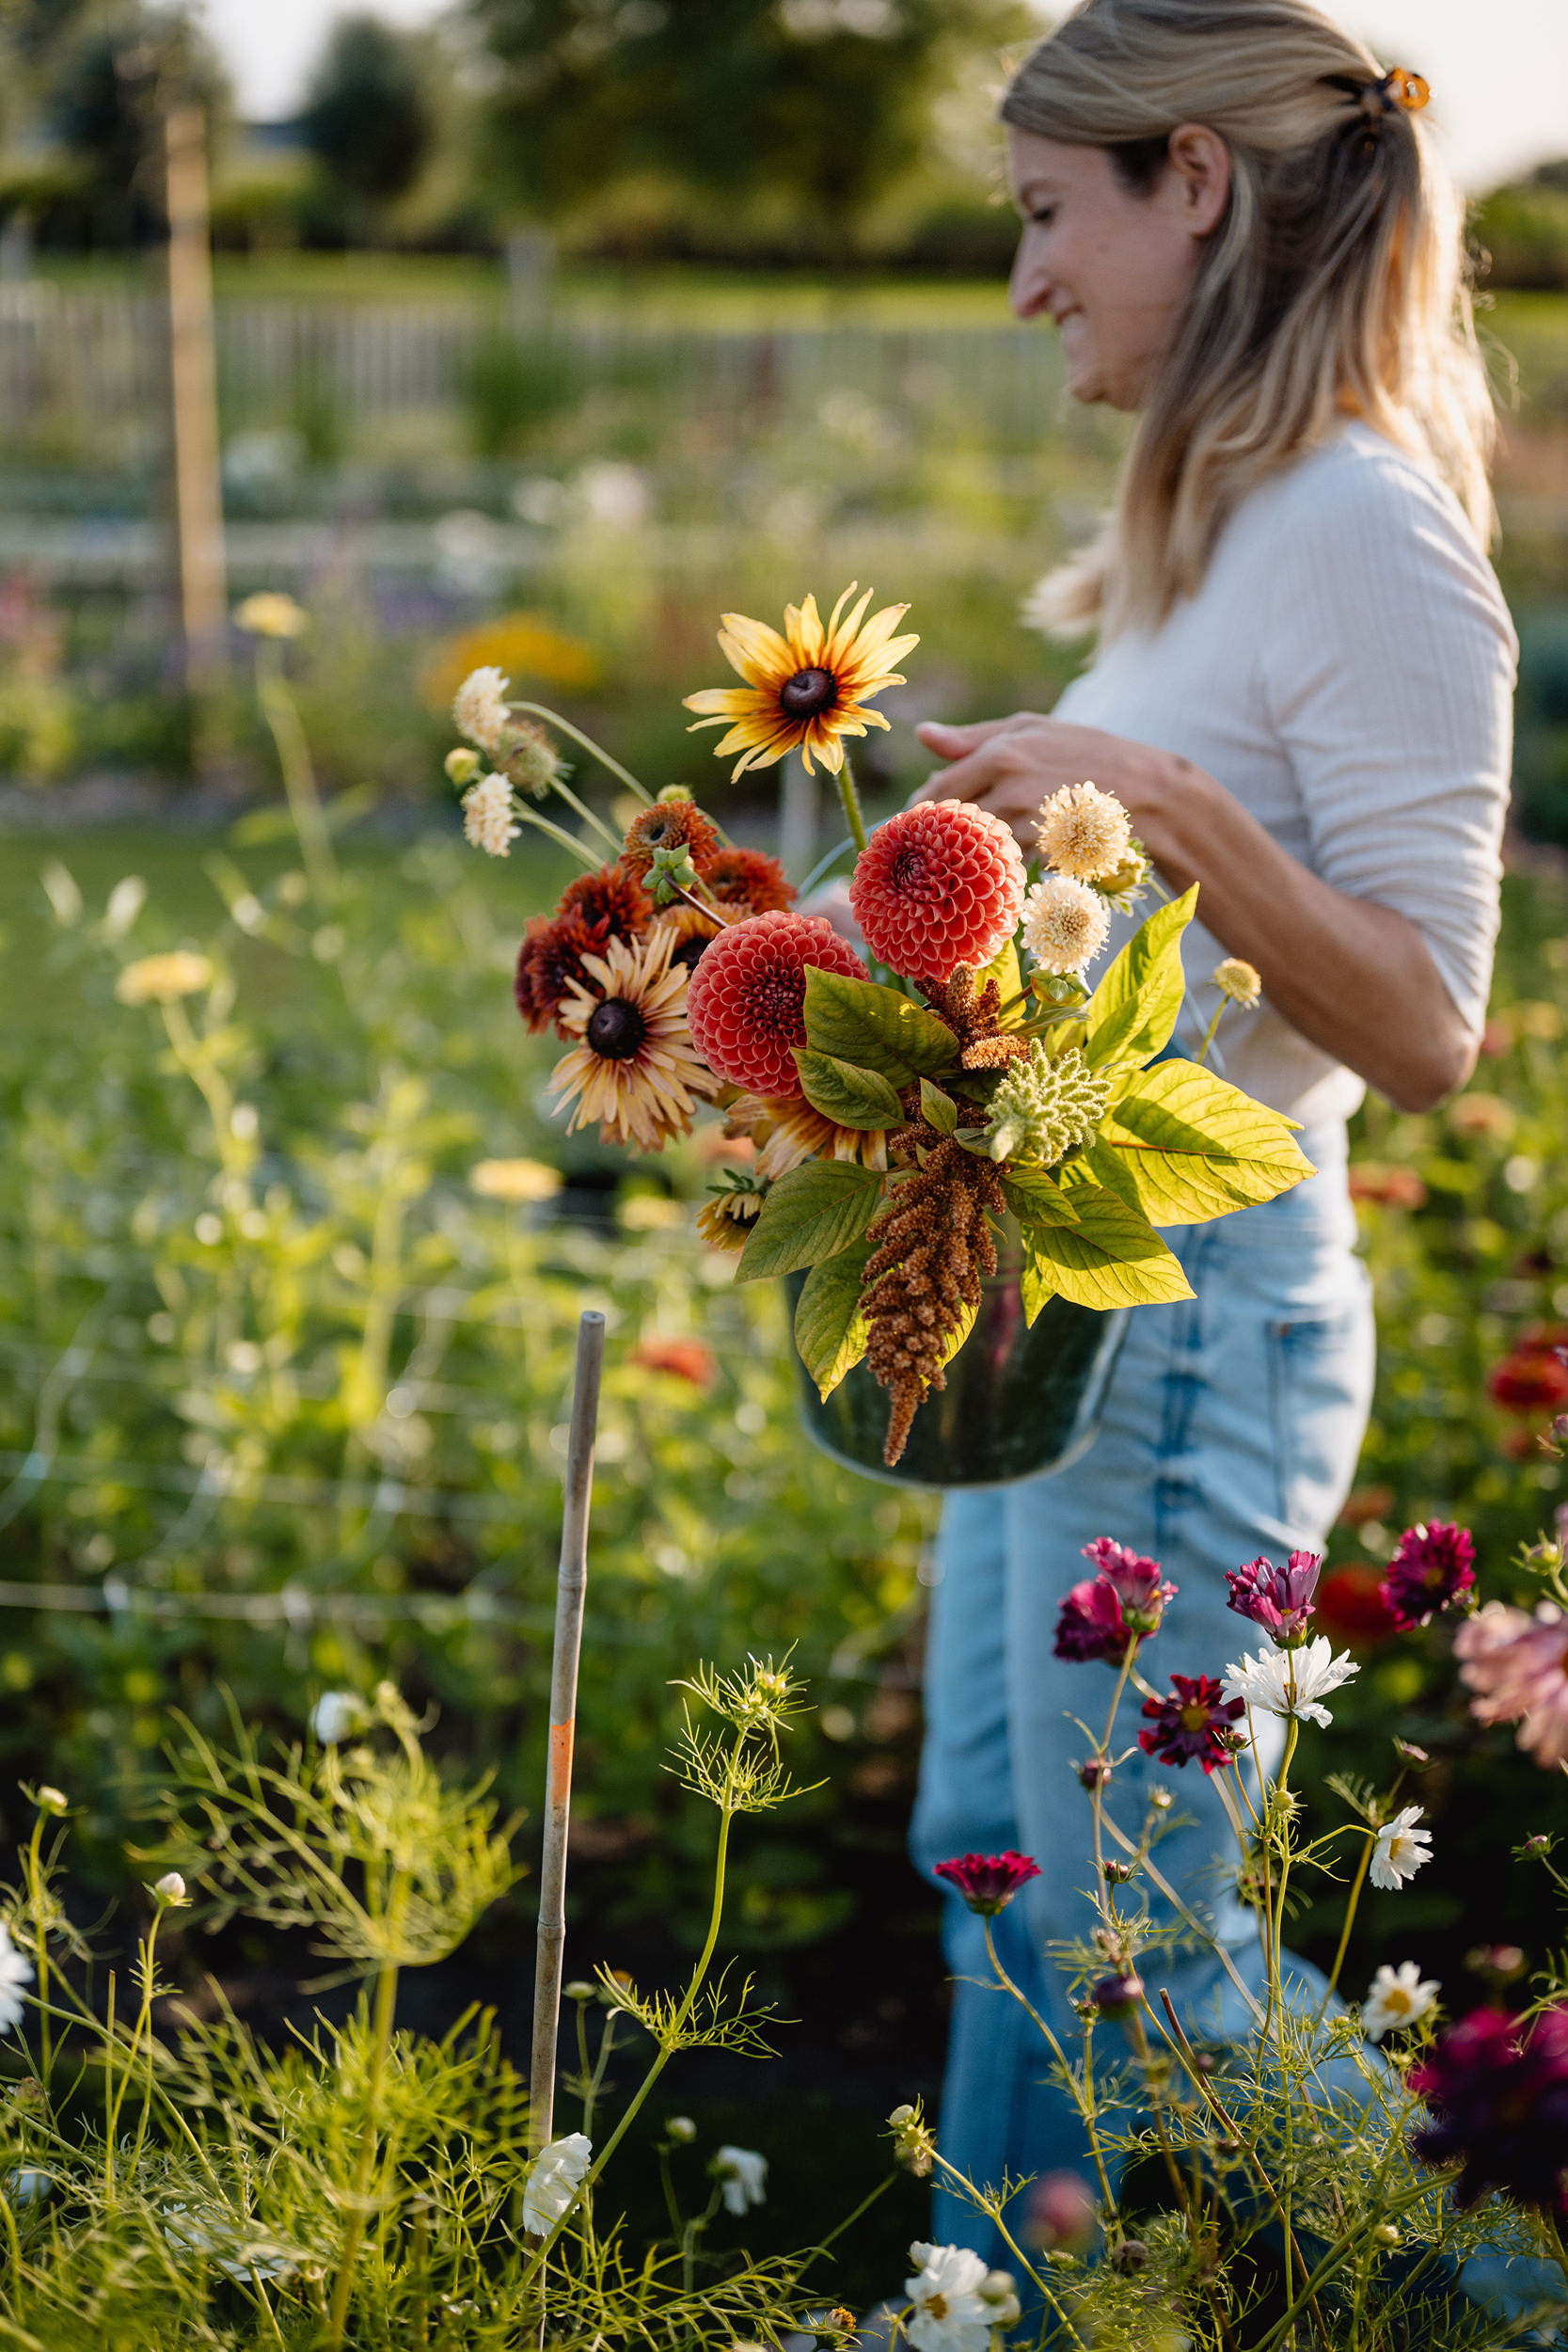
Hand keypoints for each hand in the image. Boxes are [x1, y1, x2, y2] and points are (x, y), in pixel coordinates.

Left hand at [912, 714, 1185, 857]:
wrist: (1144, 791)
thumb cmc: (1084, 751)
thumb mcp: (1032, 729)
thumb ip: (973, 737)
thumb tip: (922, 734)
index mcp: (1000, 753)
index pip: (937, 792)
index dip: (916, 814)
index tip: (904, 826)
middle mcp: (1008, 787)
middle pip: (949, 824)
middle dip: (931, 840)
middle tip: (918, 851)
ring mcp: (1026, 823)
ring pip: (973, 848)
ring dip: (961, 856)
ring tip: (957, 859)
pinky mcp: (1041, 851)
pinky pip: (1002, 863)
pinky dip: (993, 866)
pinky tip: (996, 864)